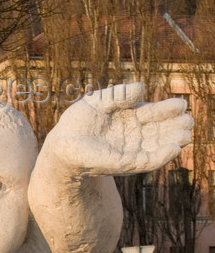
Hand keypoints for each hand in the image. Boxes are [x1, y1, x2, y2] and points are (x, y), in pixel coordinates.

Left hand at [53, 82, 192, 174]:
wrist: (62, 145)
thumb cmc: (77, 123)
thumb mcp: (99, 102)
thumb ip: (120, 94)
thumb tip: (142, 88)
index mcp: (127, 119)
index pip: (152, 114)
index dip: (167, 109)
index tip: (182, 104)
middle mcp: (131, 136)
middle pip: (158, 131)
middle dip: (175, 126)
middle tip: (189, 120)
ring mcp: (128, 151)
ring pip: (156, 147)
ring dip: (173, 141)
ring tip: (187, 134)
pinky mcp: (124, 164)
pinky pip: (146, 161)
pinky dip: (161, 156)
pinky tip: (174, 149)